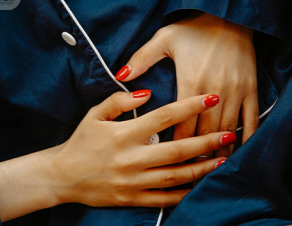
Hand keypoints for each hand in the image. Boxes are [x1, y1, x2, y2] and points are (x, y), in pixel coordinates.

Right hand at [56, 92, 233, 206]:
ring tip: (223, 160)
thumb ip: (119, 101)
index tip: (211, 98)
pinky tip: (200, 186)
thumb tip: (146, 92)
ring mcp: (133, 181)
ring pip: (176, 176)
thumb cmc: (80, 142)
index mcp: (125, 134)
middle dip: (207, 141)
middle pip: (178, 149)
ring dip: (202, 168)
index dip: (190, 106)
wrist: (62, 176)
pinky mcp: (131, 198)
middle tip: (229, 134)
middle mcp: (132, 158)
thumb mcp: (94, 115)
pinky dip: (183, 194)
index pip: (164, 116)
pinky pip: (163, 199)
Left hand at [116, 12, 258, 156]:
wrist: (228, 16)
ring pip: (226, 131)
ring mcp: (234, 91)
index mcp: (189, 82)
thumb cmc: (193, 29)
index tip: (166, 162)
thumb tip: (121, 75)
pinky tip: (239, 151)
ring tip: (207, 169)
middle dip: (194, 156)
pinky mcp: (249, 88)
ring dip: (217, 152)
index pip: (180, 126)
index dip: (173, 147)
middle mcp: (212, 92)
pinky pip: (250, 119)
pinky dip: (246, 137)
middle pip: (203, 134)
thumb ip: (141, 59)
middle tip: (185, 173)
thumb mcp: (163, 39)